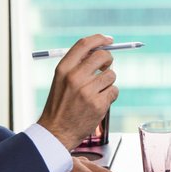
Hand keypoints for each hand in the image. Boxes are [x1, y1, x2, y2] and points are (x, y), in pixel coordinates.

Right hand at [38, 34, 119, 149]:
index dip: (99, 39)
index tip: (108, 40)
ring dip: (108, 82)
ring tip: (97, 91)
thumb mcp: (61, 80)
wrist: (56, 132)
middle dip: (108, 59)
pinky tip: (99, 102)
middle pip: (102, 56)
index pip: (84, 44)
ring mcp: (87, 91)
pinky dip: (110, 95)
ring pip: (111, 75)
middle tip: (106, 66)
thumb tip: (100, 49)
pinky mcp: (98, 104)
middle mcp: (75, 77)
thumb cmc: (60, 104)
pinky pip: (114, 91)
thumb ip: (77, 65)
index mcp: (63, 69)